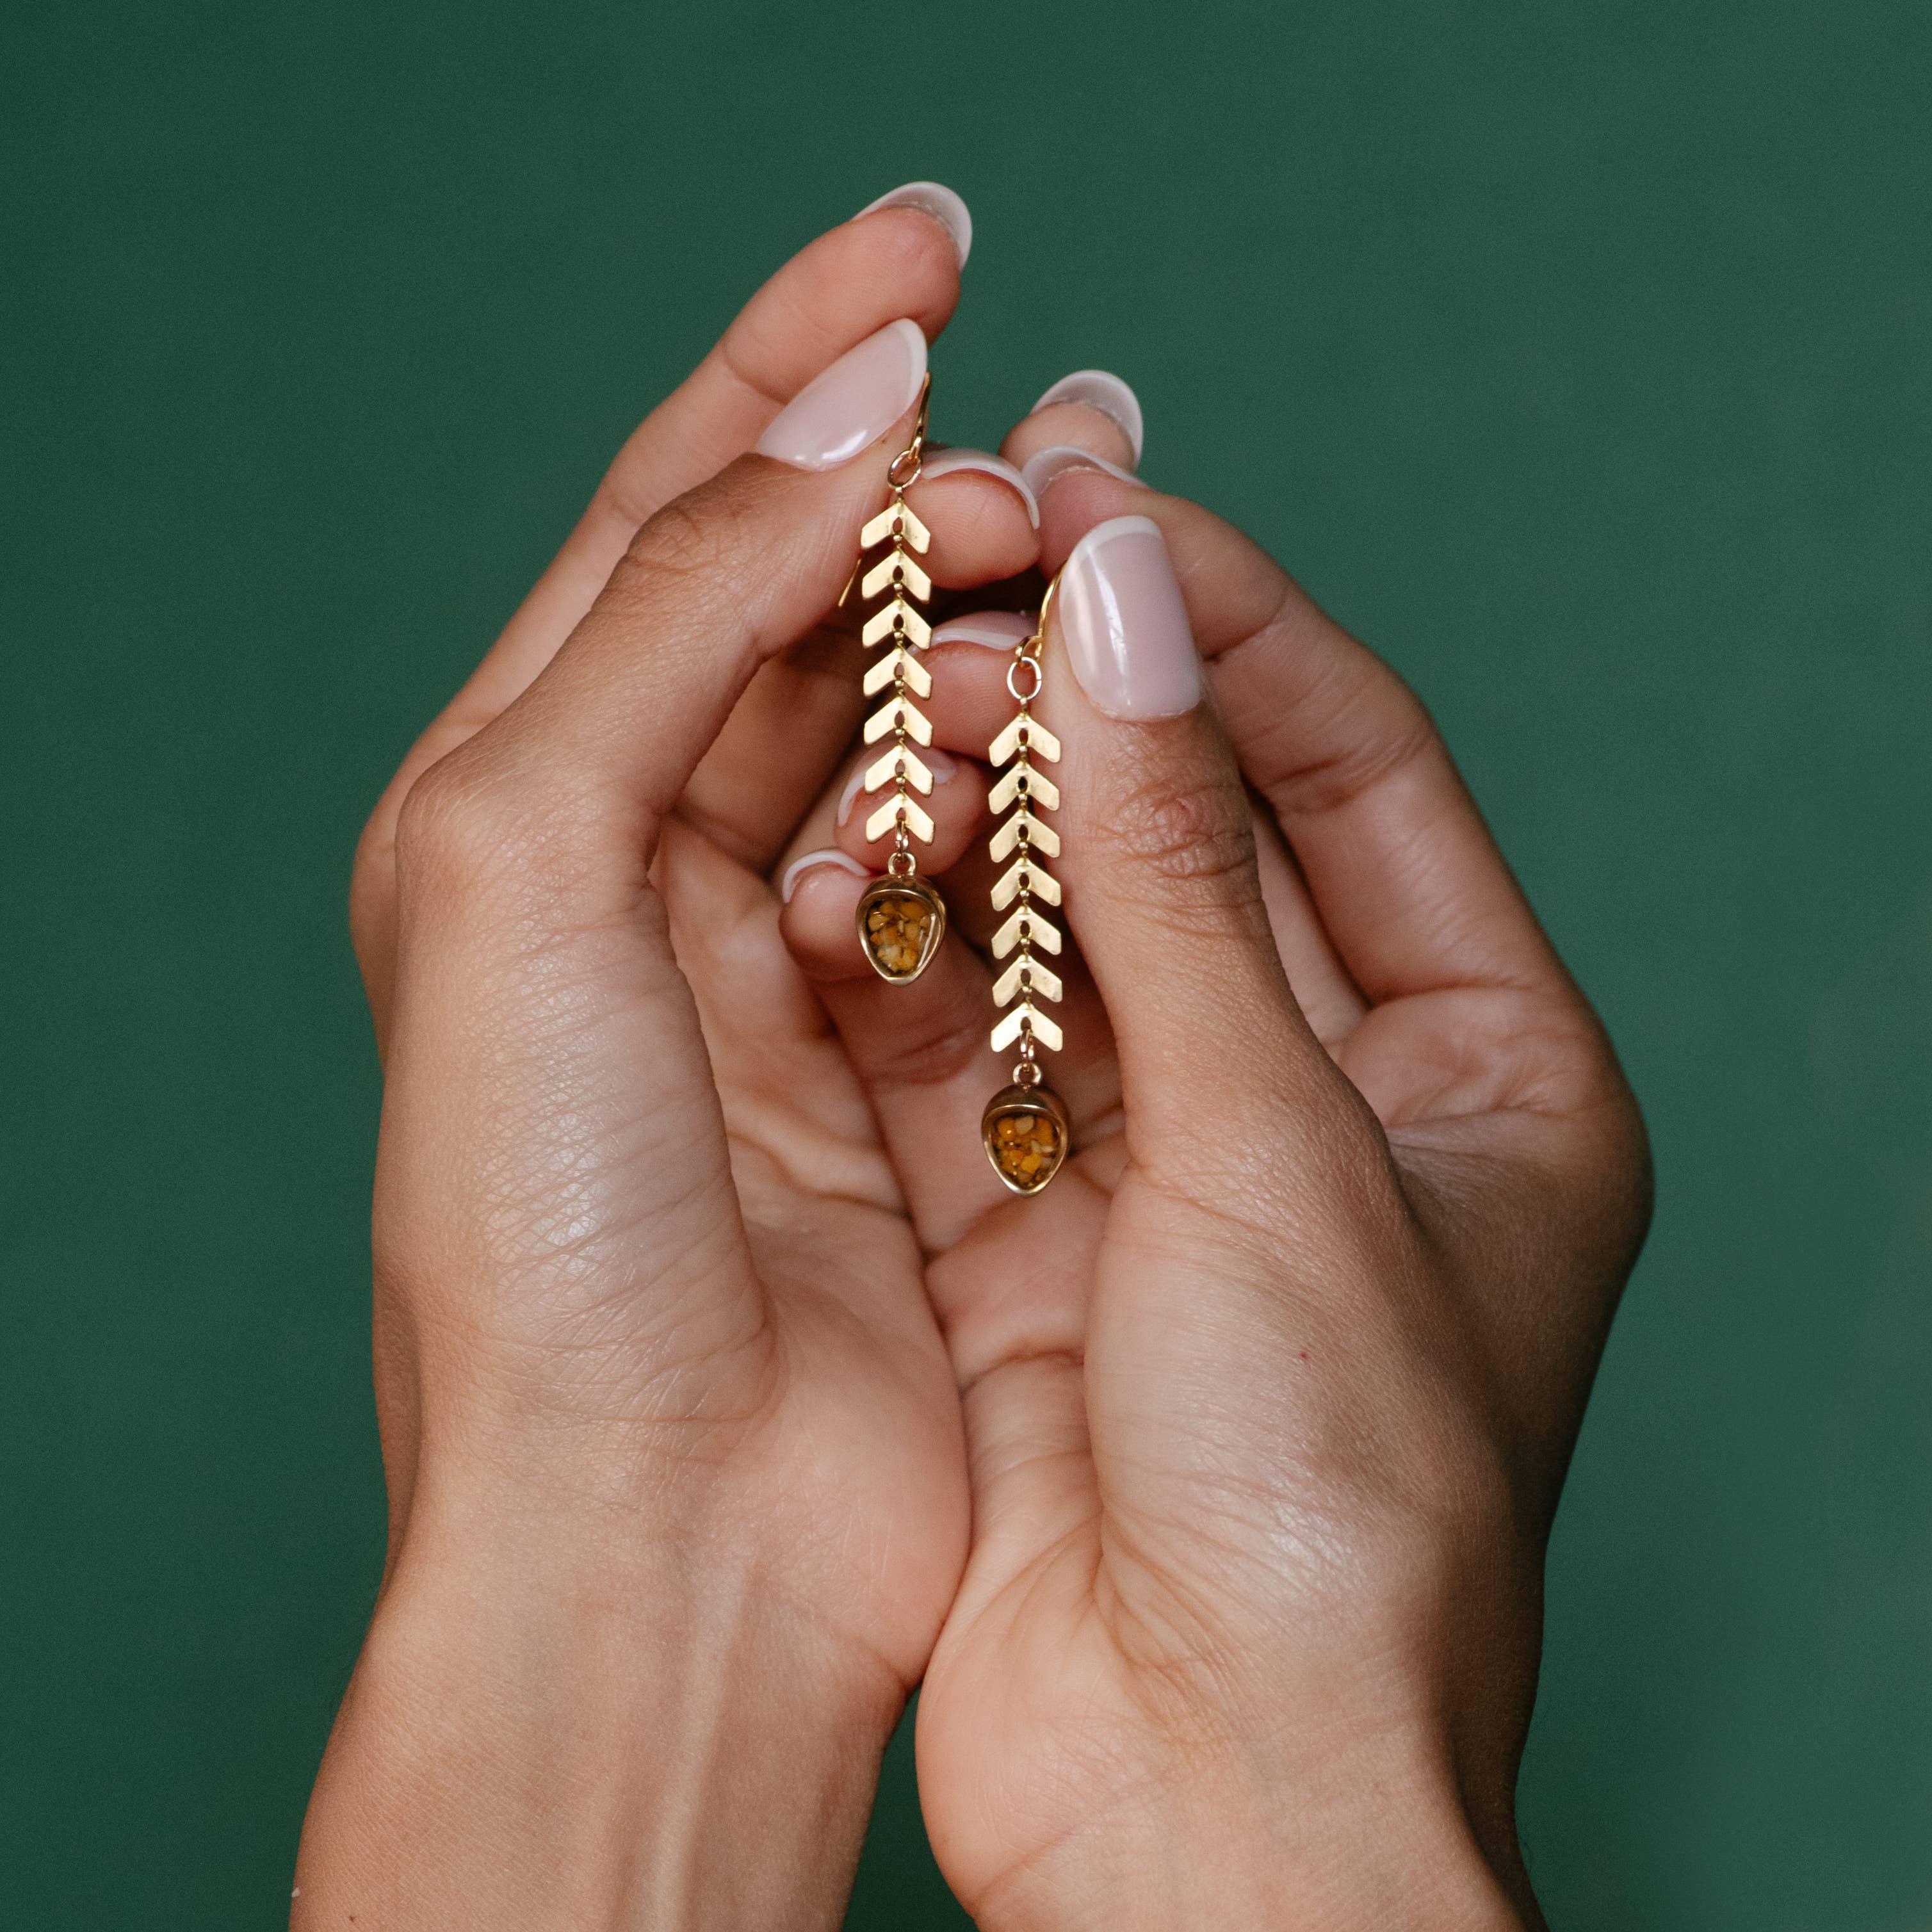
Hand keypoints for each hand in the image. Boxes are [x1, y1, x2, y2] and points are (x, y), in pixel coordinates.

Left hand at [296, 198, 1040, 1927]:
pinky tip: (1077, 762)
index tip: (937, 249)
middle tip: (1061, 436)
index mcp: (517, 805)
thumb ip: (664, 618)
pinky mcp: (916, 1060)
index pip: (662, 517)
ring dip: (992, 648)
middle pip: (796, 607)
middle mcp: (646, 869)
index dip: (791, 363)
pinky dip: (1041, 798)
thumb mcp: (524, 862)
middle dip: (921, 496)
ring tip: (1074, 587)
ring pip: (915, 732)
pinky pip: (998, 871)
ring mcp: (794, 964)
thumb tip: (838, 420)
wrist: (662, 1535)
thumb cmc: (549, 1233)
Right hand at [777, 419, 1650, 1927]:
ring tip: (892, 693)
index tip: (1093, 499)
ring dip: (982, 817)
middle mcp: (1335, 1101)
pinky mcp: (1042, 1238)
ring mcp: (1177, 1165)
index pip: (1355, 762)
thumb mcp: (1270, 1140)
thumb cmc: (1326, 1503)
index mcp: (1485, 1069)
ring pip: (1065, 928)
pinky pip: (969, 1043)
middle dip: (1086, 706)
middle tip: (959, 572)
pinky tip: (842, 865)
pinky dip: (909, 953)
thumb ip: (1176, 868)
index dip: (1227, 619)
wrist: (1209, 1799)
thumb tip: (1125, 596)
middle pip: (1202, 833)